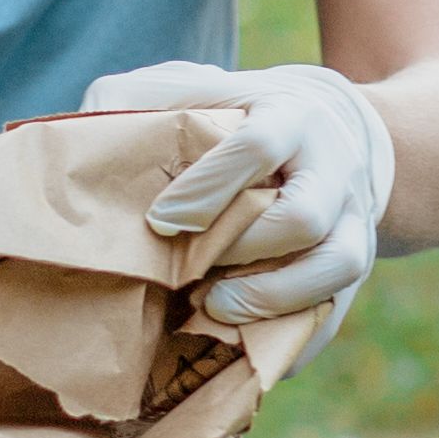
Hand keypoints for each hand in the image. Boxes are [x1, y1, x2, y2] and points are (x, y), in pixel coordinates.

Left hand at [79, 59, 395, 326]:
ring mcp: (354, 220)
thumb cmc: (241, 115)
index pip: (258, 146)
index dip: (209, 187)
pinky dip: (291, 340)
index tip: (161, 221)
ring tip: (213, 309)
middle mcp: (333, 169)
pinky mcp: (357, 263)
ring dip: (271, 298)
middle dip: (240, 249)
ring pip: (336, 264)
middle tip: (184, 271)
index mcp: (290, 116)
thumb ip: (144, 103)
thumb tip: (81, 145)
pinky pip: (334, 313)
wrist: (334, 131)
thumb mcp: (200, 89)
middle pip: (303, 216)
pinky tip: (240, 348)